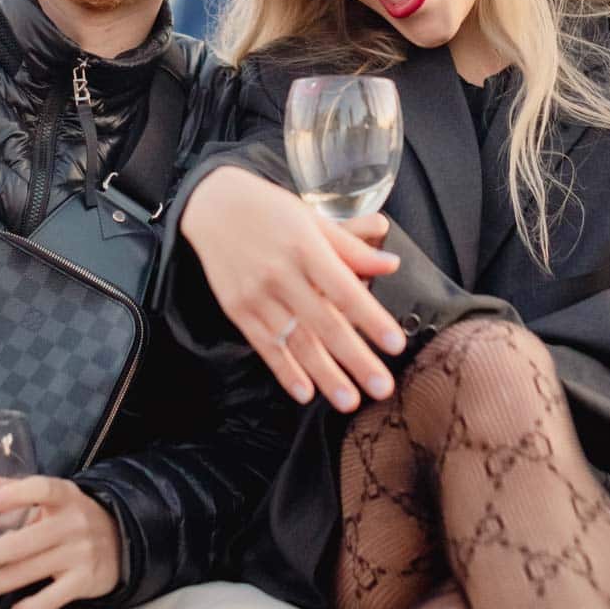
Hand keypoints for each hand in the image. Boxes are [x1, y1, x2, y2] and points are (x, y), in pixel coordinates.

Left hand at [0, 477, 121, 608]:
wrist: (121, 539)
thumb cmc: (71, 517)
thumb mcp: (54, 498)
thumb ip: (17, 492)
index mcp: (63, 495)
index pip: (41, 489)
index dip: (14, 494)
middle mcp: (73, 522)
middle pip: (24, 541)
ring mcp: (80, 552)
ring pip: (31, 571)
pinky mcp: (86, 580)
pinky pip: (54, 597)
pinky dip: (33, 607)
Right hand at [180, 166, 405, 411]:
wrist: (214, 207)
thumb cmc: (271, 211)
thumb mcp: (313, 219)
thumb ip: (352, 247)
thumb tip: (391, 264)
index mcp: (306, 247)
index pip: (345, 290)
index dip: (371, 319)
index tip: (395, 345)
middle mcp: (282, 273)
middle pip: (324, 323)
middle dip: (355, 359)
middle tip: (382, 389)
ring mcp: (257, 295)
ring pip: (296, 342)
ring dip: (325, 375)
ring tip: (350, 401)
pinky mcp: (238, 310)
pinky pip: (265, 346)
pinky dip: (285, 371)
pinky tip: (304, 392)